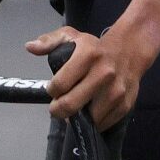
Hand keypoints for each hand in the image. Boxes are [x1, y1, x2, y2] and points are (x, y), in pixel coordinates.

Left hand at [26, 26, 144, 129]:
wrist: (130, 51)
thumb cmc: (95, 48)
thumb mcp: (71, 36)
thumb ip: (49, 41)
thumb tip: (30, 47)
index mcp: (88, 55)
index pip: (59, 85)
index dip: (52, 90)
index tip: (54, 89)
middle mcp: (104, 74)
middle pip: (70, 105)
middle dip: (58, 109)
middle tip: (58, 107)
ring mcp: (116, 91)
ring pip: (87, 118)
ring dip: (78, 117)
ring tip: (77, 106)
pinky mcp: (125, 105)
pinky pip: (103, 123)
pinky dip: (94, 121)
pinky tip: (92, 110)